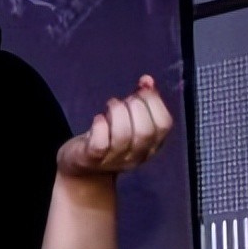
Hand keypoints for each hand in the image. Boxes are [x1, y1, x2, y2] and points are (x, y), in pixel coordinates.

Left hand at [57, 75, 172, 177]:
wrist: (83, 168)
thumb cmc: (109, 139)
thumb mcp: (129, 121)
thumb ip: (141, 101)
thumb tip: (147, 81)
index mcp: (152, 145)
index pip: (164, 124)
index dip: (155, 101)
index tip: (142, 87)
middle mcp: (136, 156)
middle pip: (145, 131)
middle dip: (136, 107)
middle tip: (123, 100)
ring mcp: (114, 160)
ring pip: (123, 136)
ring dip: (117, 113)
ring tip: (110, 105)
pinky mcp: (92, 158)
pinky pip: (100, 143)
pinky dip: (100, 125)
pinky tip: (98, 118)